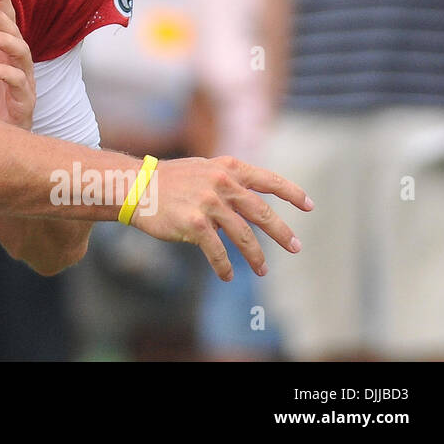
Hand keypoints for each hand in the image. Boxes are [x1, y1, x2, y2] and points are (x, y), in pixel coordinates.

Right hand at [130, 155, 312, 280]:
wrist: (134, 186)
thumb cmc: (169, 180)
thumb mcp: (204, 169)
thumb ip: (228, 180)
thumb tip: (253, 201)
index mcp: (227, 168)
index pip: (268, 180)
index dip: (291, 193)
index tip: (309, 206)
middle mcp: (222, 184)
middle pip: (261, 213)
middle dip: (281, 233)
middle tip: (295, 247)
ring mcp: (208, 204)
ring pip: (243, 236)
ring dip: (255, 256)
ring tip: (262, 271)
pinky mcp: (194, 224)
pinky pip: (217, 251)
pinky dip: (225, 266)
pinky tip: (228, 275)